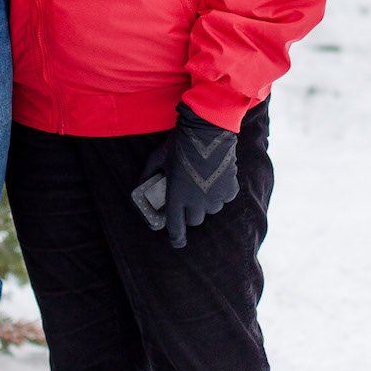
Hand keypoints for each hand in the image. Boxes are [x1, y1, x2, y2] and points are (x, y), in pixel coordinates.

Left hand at [138, 105, 239, 247]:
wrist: (206, 129)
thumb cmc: (180, 143)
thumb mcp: (158, 157)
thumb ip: (148, 174)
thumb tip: (141, 184)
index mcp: (177, 197)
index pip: (176, 229)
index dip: (176, 238)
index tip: (177, 241)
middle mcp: (196, 202)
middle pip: (194, 220)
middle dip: (190, 212)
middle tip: (188, 197)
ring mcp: (214, 197)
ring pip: (211, 210)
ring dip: (206, 202)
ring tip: (203, 183)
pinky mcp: (229, 188)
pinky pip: (225, 198)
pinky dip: (222, 192)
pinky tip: (217, 178)